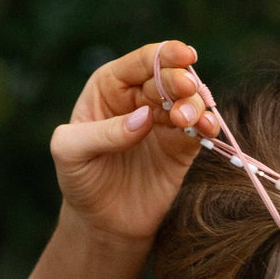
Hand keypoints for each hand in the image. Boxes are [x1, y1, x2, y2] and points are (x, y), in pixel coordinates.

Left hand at [50, 40, 216, 242]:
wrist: (102, 223)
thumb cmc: (80, 180)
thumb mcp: (71, 152)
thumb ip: (102, 132)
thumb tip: (144, 117)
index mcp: (110, 87)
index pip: (141, 62)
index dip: (164, 55)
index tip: (184, 57)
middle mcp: (140, 98)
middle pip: (169, 76)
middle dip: (180, 80)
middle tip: (186, 91)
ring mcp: (164, 121)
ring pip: (188, 100)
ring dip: (194, 104)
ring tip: (187, 119)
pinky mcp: (183, 146)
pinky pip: (200, 128)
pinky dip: (208, 124)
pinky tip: (208, 128)